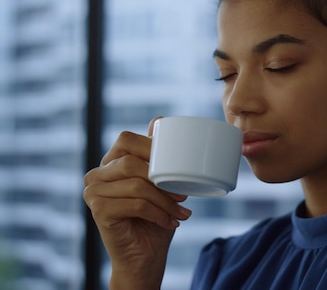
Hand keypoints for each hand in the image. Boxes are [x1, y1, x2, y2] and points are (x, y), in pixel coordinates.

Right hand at [83, 118, 191, 288]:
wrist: (145, 255)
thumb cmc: (155, 216)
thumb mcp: (161, 182)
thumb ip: (158, 155)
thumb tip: (159, 120)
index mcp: (110, 162)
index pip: (126, 139)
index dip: (152, 148)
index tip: (177, 168)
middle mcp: (96, 174)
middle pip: (132, 162)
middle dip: (163, 178)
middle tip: (183, 194)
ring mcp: (93, 192)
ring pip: (137, 184)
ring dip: (165, 200)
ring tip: (181, 211)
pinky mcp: (98, 211)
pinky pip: (135, 204)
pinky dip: (159, 213)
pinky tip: (171, 222)